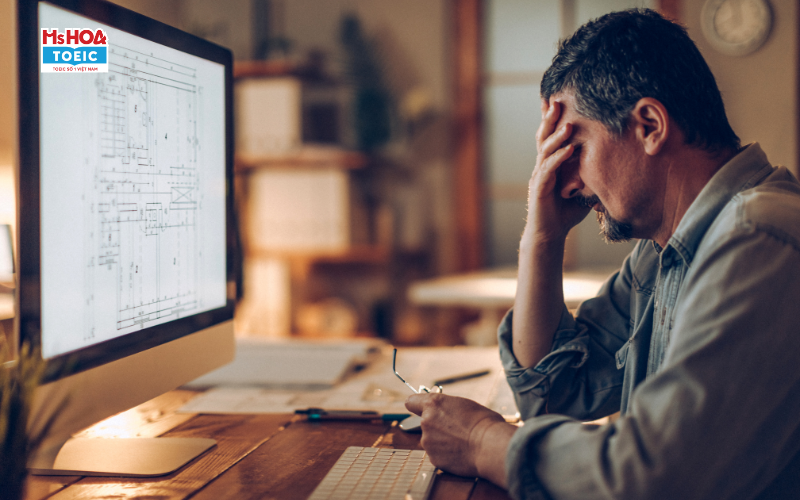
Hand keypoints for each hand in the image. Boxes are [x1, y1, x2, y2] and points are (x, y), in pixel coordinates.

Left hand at [405, 393, 515, 486]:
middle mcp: (426, 421)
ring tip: (461, 442)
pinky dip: (446, 454)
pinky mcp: (433, 458)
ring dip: (441, 441)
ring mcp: (428, 441)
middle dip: (436, 426)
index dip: (417, 406)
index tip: (421, 409)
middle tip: (454, 429)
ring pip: (431, 440)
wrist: (490, 446)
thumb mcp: (465, 405)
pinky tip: (460, 452)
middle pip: (424, 423)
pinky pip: (437, 454)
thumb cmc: (484, 423)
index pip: (411, 402)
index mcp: (433, 404)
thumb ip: (448, 408)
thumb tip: (447, 411)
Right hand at [526, 99, 590, 245]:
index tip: (560, 99)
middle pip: (544, 137)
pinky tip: (569, 148)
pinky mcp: (538, 189)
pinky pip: (548, 170)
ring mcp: (539, 176)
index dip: (554, 119)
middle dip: (550, 119)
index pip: (552, 136)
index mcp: (551, 163)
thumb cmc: (566, 211)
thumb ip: (593, 171)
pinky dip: (558, 158)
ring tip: (568, 123)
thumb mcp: (584, 186)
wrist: (550, 235)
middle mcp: (542, 165)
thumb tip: (616, 159)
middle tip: (558, 100)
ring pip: (545, 150)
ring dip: (557, 136)